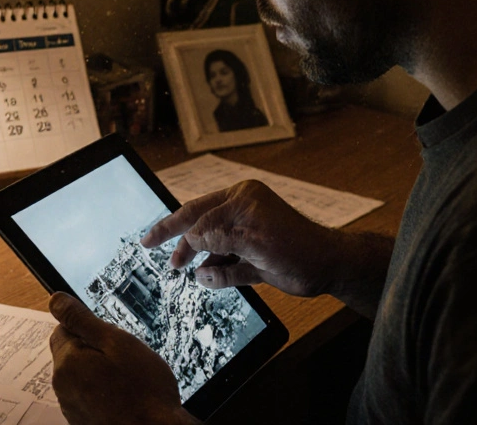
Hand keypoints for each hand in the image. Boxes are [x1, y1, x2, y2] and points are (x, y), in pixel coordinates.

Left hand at [48, 292, 197, 424]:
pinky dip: (101, 392)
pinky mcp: (82, 420)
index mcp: (67, 362)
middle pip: (71, 353)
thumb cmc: (143, 390)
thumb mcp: (117, 343)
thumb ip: (82, 320)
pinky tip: (123, 396)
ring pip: (80, 375)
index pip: (63, 329)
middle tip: (123, 359)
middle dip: (94, 350)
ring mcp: (71, 406)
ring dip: (98, 372)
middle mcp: (62, 386)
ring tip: (127, 380)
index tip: (111, 338)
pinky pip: (86, 396)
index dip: (88, 328)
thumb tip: (56, 300)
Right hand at [141, 180, 337, 296]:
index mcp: (242, 198)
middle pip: (200, 222)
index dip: (177, 229)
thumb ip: (221, 239)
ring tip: (180, 270)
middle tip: (147, 244)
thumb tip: (192, 239)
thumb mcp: (255, 242)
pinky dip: (216, 271)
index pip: (201, 212)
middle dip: (176, 236)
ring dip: (198, 258)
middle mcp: (242, 210)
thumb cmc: (298, 248)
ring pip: (212, 245)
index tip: (154, 243)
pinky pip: (226, 261)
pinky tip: (205, 278)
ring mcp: (247, 232)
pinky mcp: (253, 254)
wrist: (329, 267)